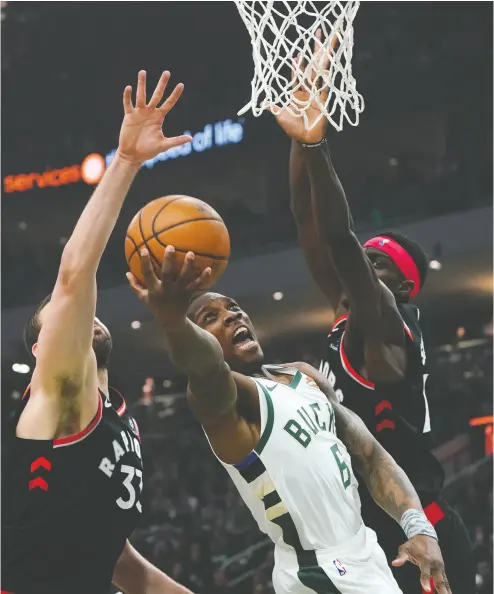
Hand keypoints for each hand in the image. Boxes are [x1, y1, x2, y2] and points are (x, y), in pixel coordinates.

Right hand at [117, 70, 191, 166]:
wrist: (133, 155)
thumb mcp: (164, 145)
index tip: (181, 85)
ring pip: (141, 95)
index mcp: (159, 118)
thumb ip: (176, 141)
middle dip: (162, 84)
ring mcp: (139, 113)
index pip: (169, 103)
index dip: (175, 95)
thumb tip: (191, 139)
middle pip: (157, 95)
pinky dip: (128, 96)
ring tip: (143, 72)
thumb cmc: (149, 151)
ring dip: (142, 84)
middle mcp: (150, 112)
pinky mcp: (129, 116)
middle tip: (167, 72)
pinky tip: (129, 88)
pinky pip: (128, 104)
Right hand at [126, 246, 210, 325]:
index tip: (143, 250)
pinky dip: (203, 277)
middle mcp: (166, 290)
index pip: (147, 274)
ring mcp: (179, 292)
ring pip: (184, 277)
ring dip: (188, 265)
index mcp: (154, 289)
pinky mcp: (188, 294)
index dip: (145, 262)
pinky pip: (197, 285)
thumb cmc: (156, 306)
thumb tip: (126, 273)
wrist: (171, 321)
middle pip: (167, 273)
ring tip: (191, 253)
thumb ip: (135, 286)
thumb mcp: (143, 298)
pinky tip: (209, 268)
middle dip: (168, 260)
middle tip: (170, 247)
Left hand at [268, 29, 337, 143]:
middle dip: (315, 51)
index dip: (297, 64)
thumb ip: (273, 108)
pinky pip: (325, 87)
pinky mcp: (323, 100)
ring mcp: (316, 94)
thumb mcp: (281, 116)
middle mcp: (307, 90)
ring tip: (328, 43)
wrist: (305, 139)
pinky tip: (327, 68)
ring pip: (320, 72)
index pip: (297, 75)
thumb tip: (262, 103)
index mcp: (297, 92)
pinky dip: (325, 78)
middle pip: (312, 67)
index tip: (298, 54)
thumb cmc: (293, 128)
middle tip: (319, 34)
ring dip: (324, 58)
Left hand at [392, 535, 451, 592]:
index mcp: (425, 559)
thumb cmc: (414, 543)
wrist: (426, 535)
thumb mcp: (405, 548)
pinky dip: (448, 588)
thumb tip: (395, 563)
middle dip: (442, 590)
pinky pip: (446, 580)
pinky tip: (449, 593)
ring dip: (447, 590)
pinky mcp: (442, 568)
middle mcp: (435, 564)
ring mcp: (440, 566)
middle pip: (439, 580)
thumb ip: (401, 557)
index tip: (427, 589)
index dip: (425, 581)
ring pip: (445, 581)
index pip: (425, 573)